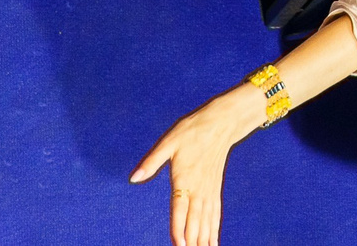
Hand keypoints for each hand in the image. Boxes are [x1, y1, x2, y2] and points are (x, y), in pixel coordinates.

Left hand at [132, 87, 263, 245]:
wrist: (222, 122)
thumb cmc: (192, 130)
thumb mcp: (169, 141)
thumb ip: (152, 161)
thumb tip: (134, 177)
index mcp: (185, 178)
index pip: (180, 208)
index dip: (179, 228)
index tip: (180, 245)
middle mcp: (199, 188)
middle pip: (195, 220)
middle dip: (193, 241)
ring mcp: (209, 190)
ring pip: (206, 220)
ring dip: (204, 239)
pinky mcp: (215, 189)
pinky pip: (215, 214)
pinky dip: (214, 230)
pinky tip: (213, 242)